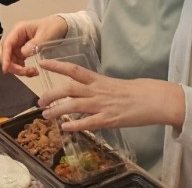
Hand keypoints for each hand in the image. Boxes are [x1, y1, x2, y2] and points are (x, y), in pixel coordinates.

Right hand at [0, 15, 68, 75]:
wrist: (59, 26)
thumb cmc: (52, 28)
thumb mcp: (45, 36)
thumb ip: (34, 45)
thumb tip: (23, 54)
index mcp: (19, 30)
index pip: (7, 44)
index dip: (5, 57)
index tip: (6, 69)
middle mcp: (15, 37)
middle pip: (4, 53)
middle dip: (11, 65)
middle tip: (25, 72)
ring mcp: (18, 44)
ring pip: (10, 59)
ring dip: (18, 69)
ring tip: (33, 72)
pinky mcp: (21, 51)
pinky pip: (16, 62)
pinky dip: (22, 69)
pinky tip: (32, 71)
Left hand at [38, 59, 184, 131]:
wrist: (152, 99)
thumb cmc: (133, 91)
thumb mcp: (111, 84)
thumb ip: (95, 86)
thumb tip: (81, 89)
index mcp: (98, 79)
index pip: (73, 69)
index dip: (57, 65)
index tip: (42, 62)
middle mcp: (97, 90)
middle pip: (69, 88)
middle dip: (52, 94)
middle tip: (39, 100)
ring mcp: (102, 105)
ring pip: (75, 105)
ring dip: (58, 110)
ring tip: (46, 115)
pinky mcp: (109, 120)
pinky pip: (89, 122)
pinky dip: (75, 124)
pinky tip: (65, 127)